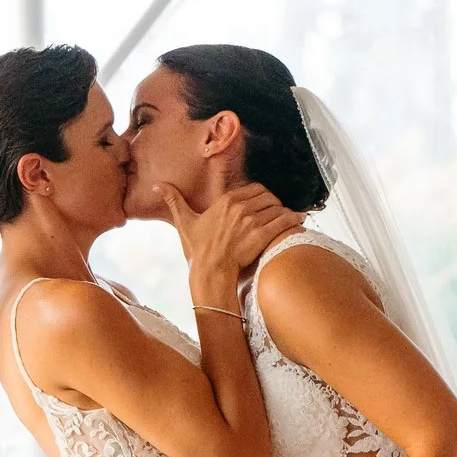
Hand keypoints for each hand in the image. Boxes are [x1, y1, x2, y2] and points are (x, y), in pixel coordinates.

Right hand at [157, 183, 303, 302]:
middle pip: (269, 197)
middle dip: (275, 204)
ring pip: (278, 208)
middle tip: (278, 212)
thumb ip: (173, 200)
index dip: (263, 196)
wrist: (209, 271)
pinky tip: (299, 220)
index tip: (266, 204)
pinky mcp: (261, 235)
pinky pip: (284, 221)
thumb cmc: (198, 250)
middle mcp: (240, 207)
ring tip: (291, 217)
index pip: (255, 188)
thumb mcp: (184, 222)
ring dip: (286, 212)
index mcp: (226, 200)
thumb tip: (157, 185)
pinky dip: (294, 219)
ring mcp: (251, 221)